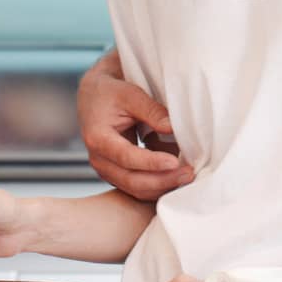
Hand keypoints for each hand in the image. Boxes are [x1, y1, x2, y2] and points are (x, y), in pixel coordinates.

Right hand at [79, 49, 193, 200]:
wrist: (93, 97)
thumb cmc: (110, 92)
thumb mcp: (130, 93)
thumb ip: (151, 111)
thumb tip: (172, 127)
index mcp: (98, 138)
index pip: (126, 157)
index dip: (151, 162)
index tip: (175, 162)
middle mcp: (99, 160)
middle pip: (132, 180)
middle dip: (163, 180)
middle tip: (189, 173)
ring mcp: (108, 170)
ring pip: (137, 189)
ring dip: (164, 186)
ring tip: (187, 175)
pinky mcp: (118, 174)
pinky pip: (140, 187)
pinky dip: (160, 184)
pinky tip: (178, 174)